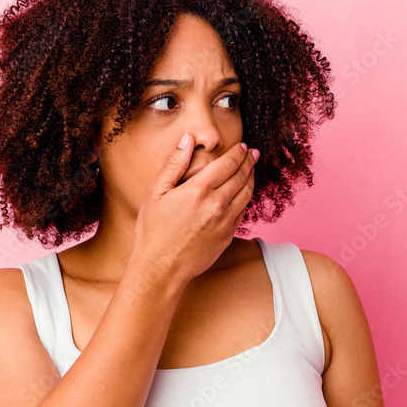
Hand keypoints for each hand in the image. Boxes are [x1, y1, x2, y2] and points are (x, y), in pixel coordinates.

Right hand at [131, 133, 258, 286]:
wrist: (161, 268)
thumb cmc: (153, 230)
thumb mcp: (156, 192)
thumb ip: (174, 163)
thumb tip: (188, 139)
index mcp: (199, 190)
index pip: (227, 164)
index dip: (238, 153)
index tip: (243, 146)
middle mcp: (217, 205)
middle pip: (242, 177)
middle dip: (249, 162)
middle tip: (253, 154)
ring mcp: (225, 222)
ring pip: (247, 194)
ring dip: (251, 179)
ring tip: (252, 170)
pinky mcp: (228, 236)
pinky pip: (242, 212)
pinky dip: (246, 198)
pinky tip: (243, 193)